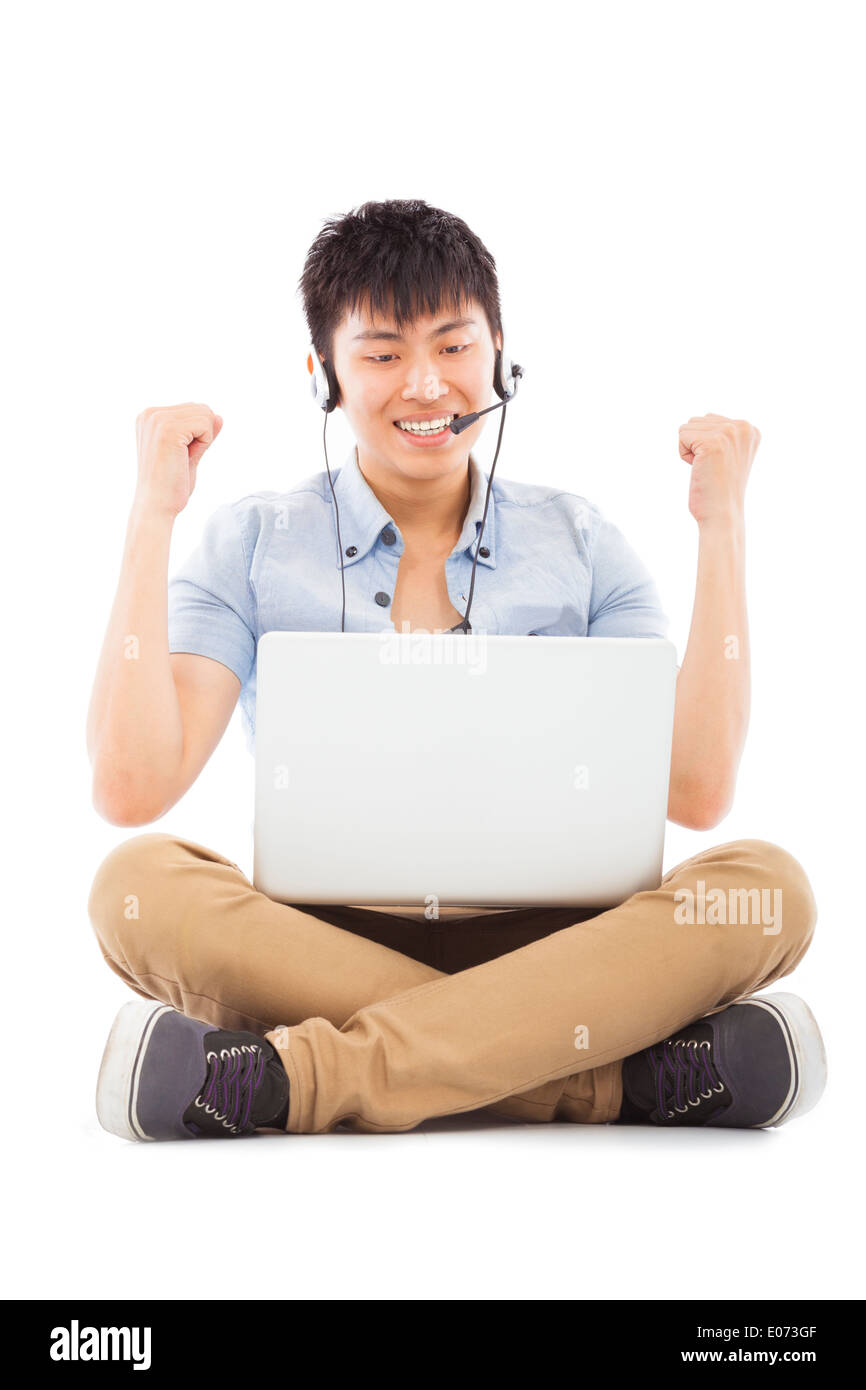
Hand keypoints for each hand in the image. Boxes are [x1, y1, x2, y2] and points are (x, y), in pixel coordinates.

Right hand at [133, 403, 223, 518]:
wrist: (156, 507)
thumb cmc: (170, 485)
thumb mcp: (189, 453)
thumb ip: (202, 433)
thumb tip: (218, 416)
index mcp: (150, 416)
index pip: (193, 410)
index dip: (197, 435)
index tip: (177, 455)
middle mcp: (150, 413)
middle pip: (201, 409)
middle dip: (202, 436)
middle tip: (181, 459)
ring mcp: (157, 420)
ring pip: (206, 415)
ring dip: (203, 441)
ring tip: (181, 459)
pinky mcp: (168, 429)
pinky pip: (206, 424)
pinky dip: (204, 443)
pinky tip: (185, 458)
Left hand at [678, 413, 759, 525]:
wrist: (722, 515)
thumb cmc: (721, 490)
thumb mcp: (730, 455)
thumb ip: (723, 434)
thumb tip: (704, 418)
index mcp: (750, 429)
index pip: (710, 420)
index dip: (706, 445)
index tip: (720, 464)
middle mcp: (743, 427)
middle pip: (698, 421)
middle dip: (697, 445)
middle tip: (712, 468)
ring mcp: (729, 433)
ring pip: (688, 427)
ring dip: (691, 450)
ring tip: (707, 469)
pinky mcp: (713, 442)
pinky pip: (682, 436)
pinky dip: (684, 455)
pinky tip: (699, 469)